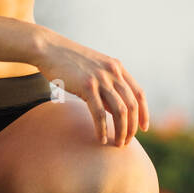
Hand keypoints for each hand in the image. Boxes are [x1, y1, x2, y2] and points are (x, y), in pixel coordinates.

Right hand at [32, 29, 149, 146]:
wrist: (49, 48)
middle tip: (126, 142)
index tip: (144, 129)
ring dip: (121, 131)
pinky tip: (101, 138)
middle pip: (132, 105)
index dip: (144, 113)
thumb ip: (108, 86)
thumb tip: (115, 111)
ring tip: (117, 143)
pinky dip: (102, 129)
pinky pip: (100, 113)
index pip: (139, 93)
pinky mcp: (86, 85)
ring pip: (120, 111)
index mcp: (117, 67)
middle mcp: (113, 72)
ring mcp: (100, 78)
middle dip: (132, 127)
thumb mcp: (95, 69)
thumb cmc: (69, 61)